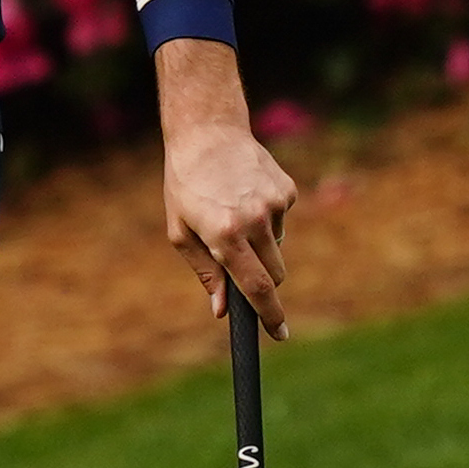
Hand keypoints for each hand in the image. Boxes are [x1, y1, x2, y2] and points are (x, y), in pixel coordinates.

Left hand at [152, 36, 298, 337]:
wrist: (207, 133)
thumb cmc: (185, 185)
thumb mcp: (180, 231)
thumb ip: (206, 273)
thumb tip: (222, 310)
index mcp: (224, 234)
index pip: (257, 287)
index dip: (270, 316)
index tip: (280, 334)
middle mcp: (254, 221)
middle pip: (274, 274)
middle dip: (261, 278)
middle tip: (236, 257)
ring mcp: (275, 204)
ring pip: (278, 247)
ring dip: (261, 243)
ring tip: (233, 212)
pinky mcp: (287, 190)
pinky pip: (283, 220)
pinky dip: (268, 217)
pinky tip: (246, 194)